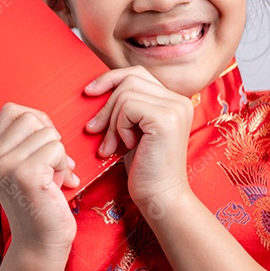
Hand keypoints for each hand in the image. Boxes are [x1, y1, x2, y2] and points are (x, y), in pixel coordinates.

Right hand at [0, 102, 79, 250]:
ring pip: (47, 133)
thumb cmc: (39, 202)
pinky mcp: (26, 175)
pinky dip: (63, 165)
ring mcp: (6, 166)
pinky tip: (58, 184)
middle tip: (50, 162)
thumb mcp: (24, 165)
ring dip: (58, 154)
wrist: (41, 242)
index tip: (42, 141)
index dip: (34, 119)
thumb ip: (26, 141)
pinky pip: (56, 149)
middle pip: (29, 117)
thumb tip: (42, 118)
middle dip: (48, 136)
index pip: (10, 110)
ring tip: (52, 177)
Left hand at [84, 66, 193, 212]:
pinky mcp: (166, 118)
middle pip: (130, 79)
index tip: (90, 93)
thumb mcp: (133, 130)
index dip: (111, 79)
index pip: (137, 74)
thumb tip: (97, 89)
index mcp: (174, 101)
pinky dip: (119, 127)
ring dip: (111, 121)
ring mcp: (175, 107)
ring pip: (126, 93)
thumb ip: (127, 108)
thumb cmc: (143, 168)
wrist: (159, 196)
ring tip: (110, 145)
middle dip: (106, 104)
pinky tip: (124, 146)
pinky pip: (128, 107)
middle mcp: (179, 100)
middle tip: (93, 130)